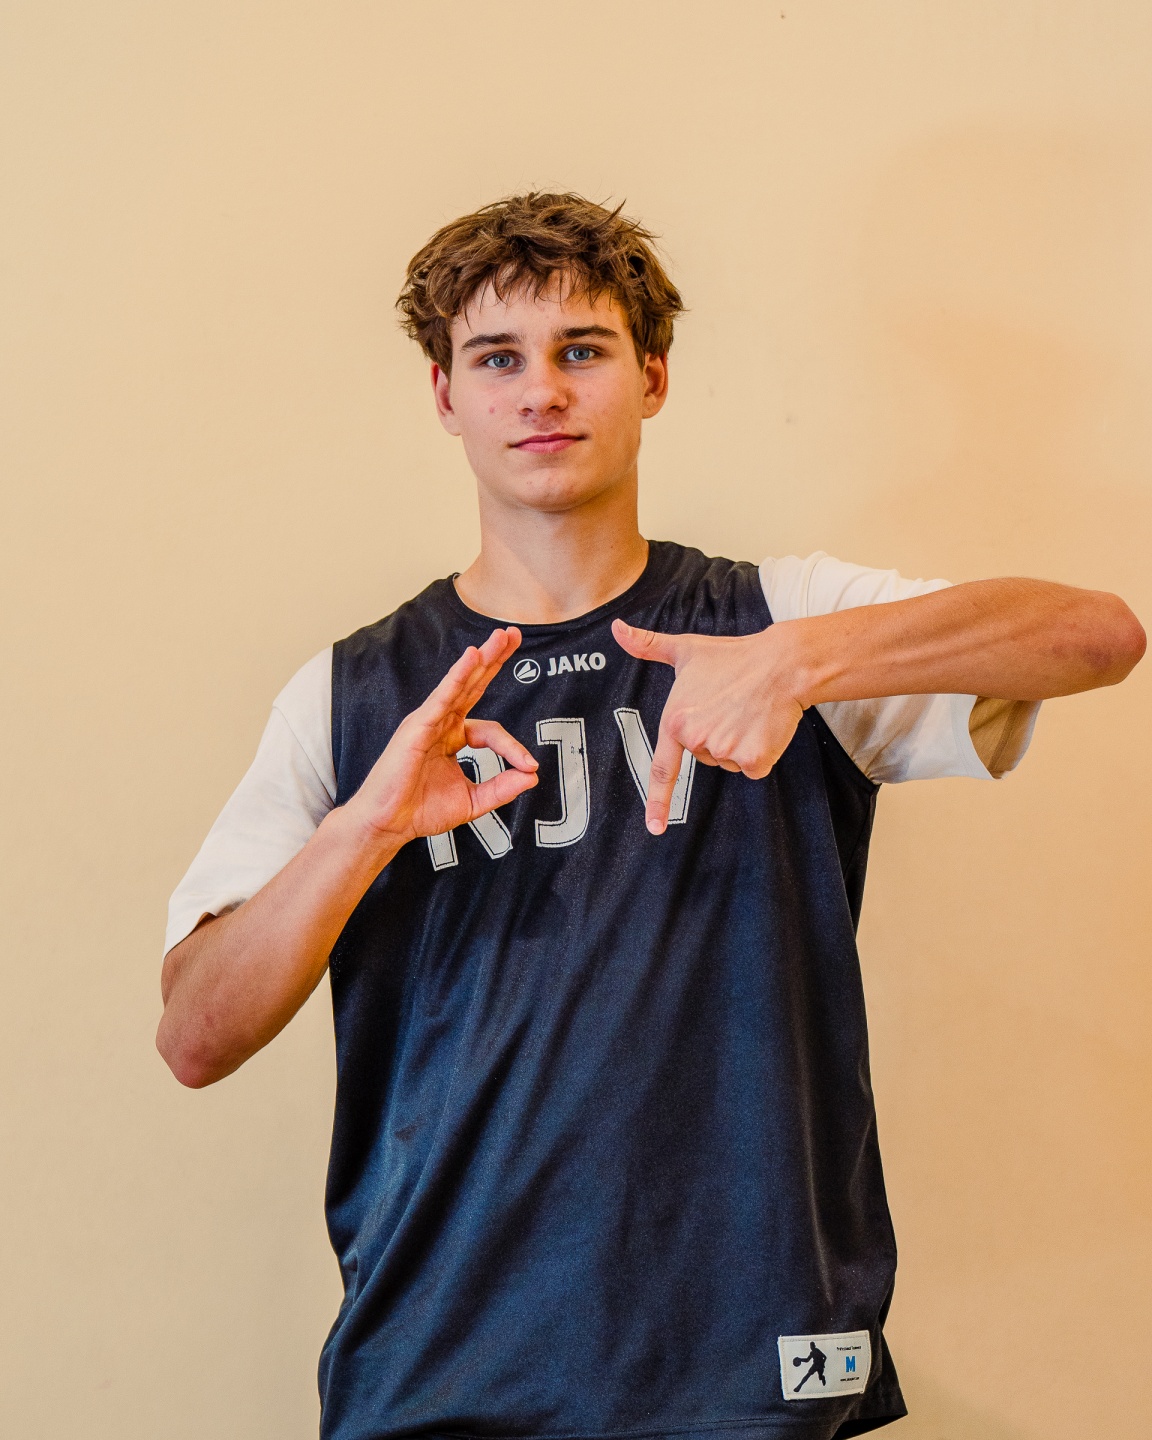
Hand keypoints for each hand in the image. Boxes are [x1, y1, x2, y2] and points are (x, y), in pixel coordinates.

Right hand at [345, 627, 538, 850]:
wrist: (388, 824)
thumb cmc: (420, 811)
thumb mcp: (472, 800)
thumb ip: (502, 788)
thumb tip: (533, 776)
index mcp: (452, 738)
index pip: (491, 731)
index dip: (513, 747)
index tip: (529, 767)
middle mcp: (441, 724)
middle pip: (473, 685)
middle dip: (495, 659)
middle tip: (514, 634)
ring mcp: (428, 721)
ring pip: (460, 684)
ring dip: (483, 658)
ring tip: (502, 637)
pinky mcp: (418, 726)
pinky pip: (442, 696)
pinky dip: (458, 675)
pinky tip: (473, 656)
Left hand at [612, 618, 806, 834]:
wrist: (782, 664)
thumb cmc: (734, 657)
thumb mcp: (686, 650)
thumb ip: (648, 645)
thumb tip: (617, 630)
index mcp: (676, 720)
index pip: (662, 769)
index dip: (657, 802)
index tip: (654, 827)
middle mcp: (697, 739)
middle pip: (706, 756)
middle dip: (718, 738)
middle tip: (731, 708)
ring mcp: (725, 752)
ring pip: (730, 762)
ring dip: (740, 744)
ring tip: (748, 713)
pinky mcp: (753, 760)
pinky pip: (753, 768)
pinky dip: (761, 753)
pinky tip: (763, 726)